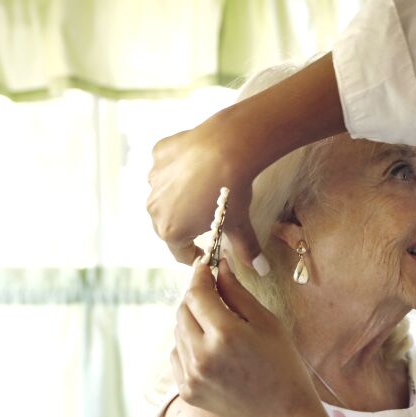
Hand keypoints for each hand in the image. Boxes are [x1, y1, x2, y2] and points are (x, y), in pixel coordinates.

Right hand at [147, 54, 344, 272]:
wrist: (228, 146)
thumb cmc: (232, 190)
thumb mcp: (239, 223)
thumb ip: (246, 249)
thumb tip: (261, 270)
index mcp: (170, 231)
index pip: (180, 252)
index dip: (197, 254)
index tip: (208, 250)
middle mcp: (154, 207)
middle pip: (168, 224)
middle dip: (185, 225)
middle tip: (206, 219)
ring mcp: (153, 179)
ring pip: (165, 195)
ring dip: (178, 196)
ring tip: (203, 188)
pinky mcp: (158, 155)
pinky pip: (166, 167)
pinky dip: (178, 168)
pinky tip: (196, 164)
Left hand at [172, 259, 320, 416]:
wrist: (283, 416)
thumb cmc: (282, 366)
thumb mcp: (267, 323)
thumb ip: (237, 292)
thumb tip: (219, 266)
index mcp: (225, 335)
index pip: (196, 293)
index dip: (199, 275)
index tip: (205, 264)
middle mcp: (201, 356)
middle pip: (182, 310)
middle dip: (196, 298)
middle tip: (215, 294)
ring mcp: (191, 377)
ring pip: (177, 332)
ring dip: (192, 322)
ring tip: (219, 327)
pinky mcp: (187, 391)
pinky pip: (177, 355)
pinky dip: (189, 346)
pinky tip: (213, 351)